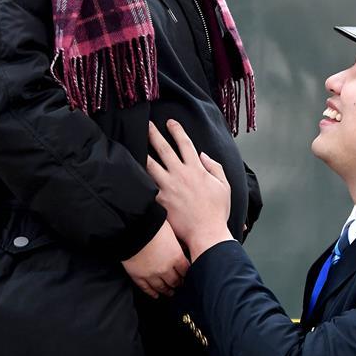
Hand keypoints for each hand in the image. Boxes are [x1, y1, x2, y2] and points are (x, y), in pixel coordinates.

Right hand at [121, 219, 189, 298]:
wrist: (133, 227)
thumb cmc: (152, 225)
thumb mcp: (170, 231)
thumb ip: (176, 242)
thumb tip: (180, 246)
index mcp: (176, 256)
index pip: (186, 270)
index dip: (188, 274)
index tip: (188, 276)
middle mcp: (165, 268)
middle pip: (175, 281)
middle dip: (179, 284)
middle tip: (180, 286)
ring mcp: (151, 274)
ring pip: (162, 287)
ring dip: (167, 291)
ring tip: (170, 293)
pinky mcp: (138, 276)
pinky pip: (146, 288)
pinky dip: (152, 293)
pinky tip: (155, 295)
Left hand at [147, 120, 232, 260]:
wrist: (206, 233)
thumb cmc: (217, 212)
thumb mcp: (224, 186)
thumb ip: (215, 167)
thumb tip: (203, 155)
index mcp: (196, 169)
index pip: (185, 143)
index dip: (177, 130)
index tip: (170, 122)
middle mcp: (180, 174)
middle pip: (163, 149)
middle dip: (154, 134)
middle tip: (147, 125)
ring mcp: (168, 187)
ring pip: (150, 165)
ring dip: (142, 152)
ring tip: (134, 143)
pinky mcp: (160, 200)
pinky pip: (147, 186)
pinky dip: (140, 177)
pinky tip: (132, 172)